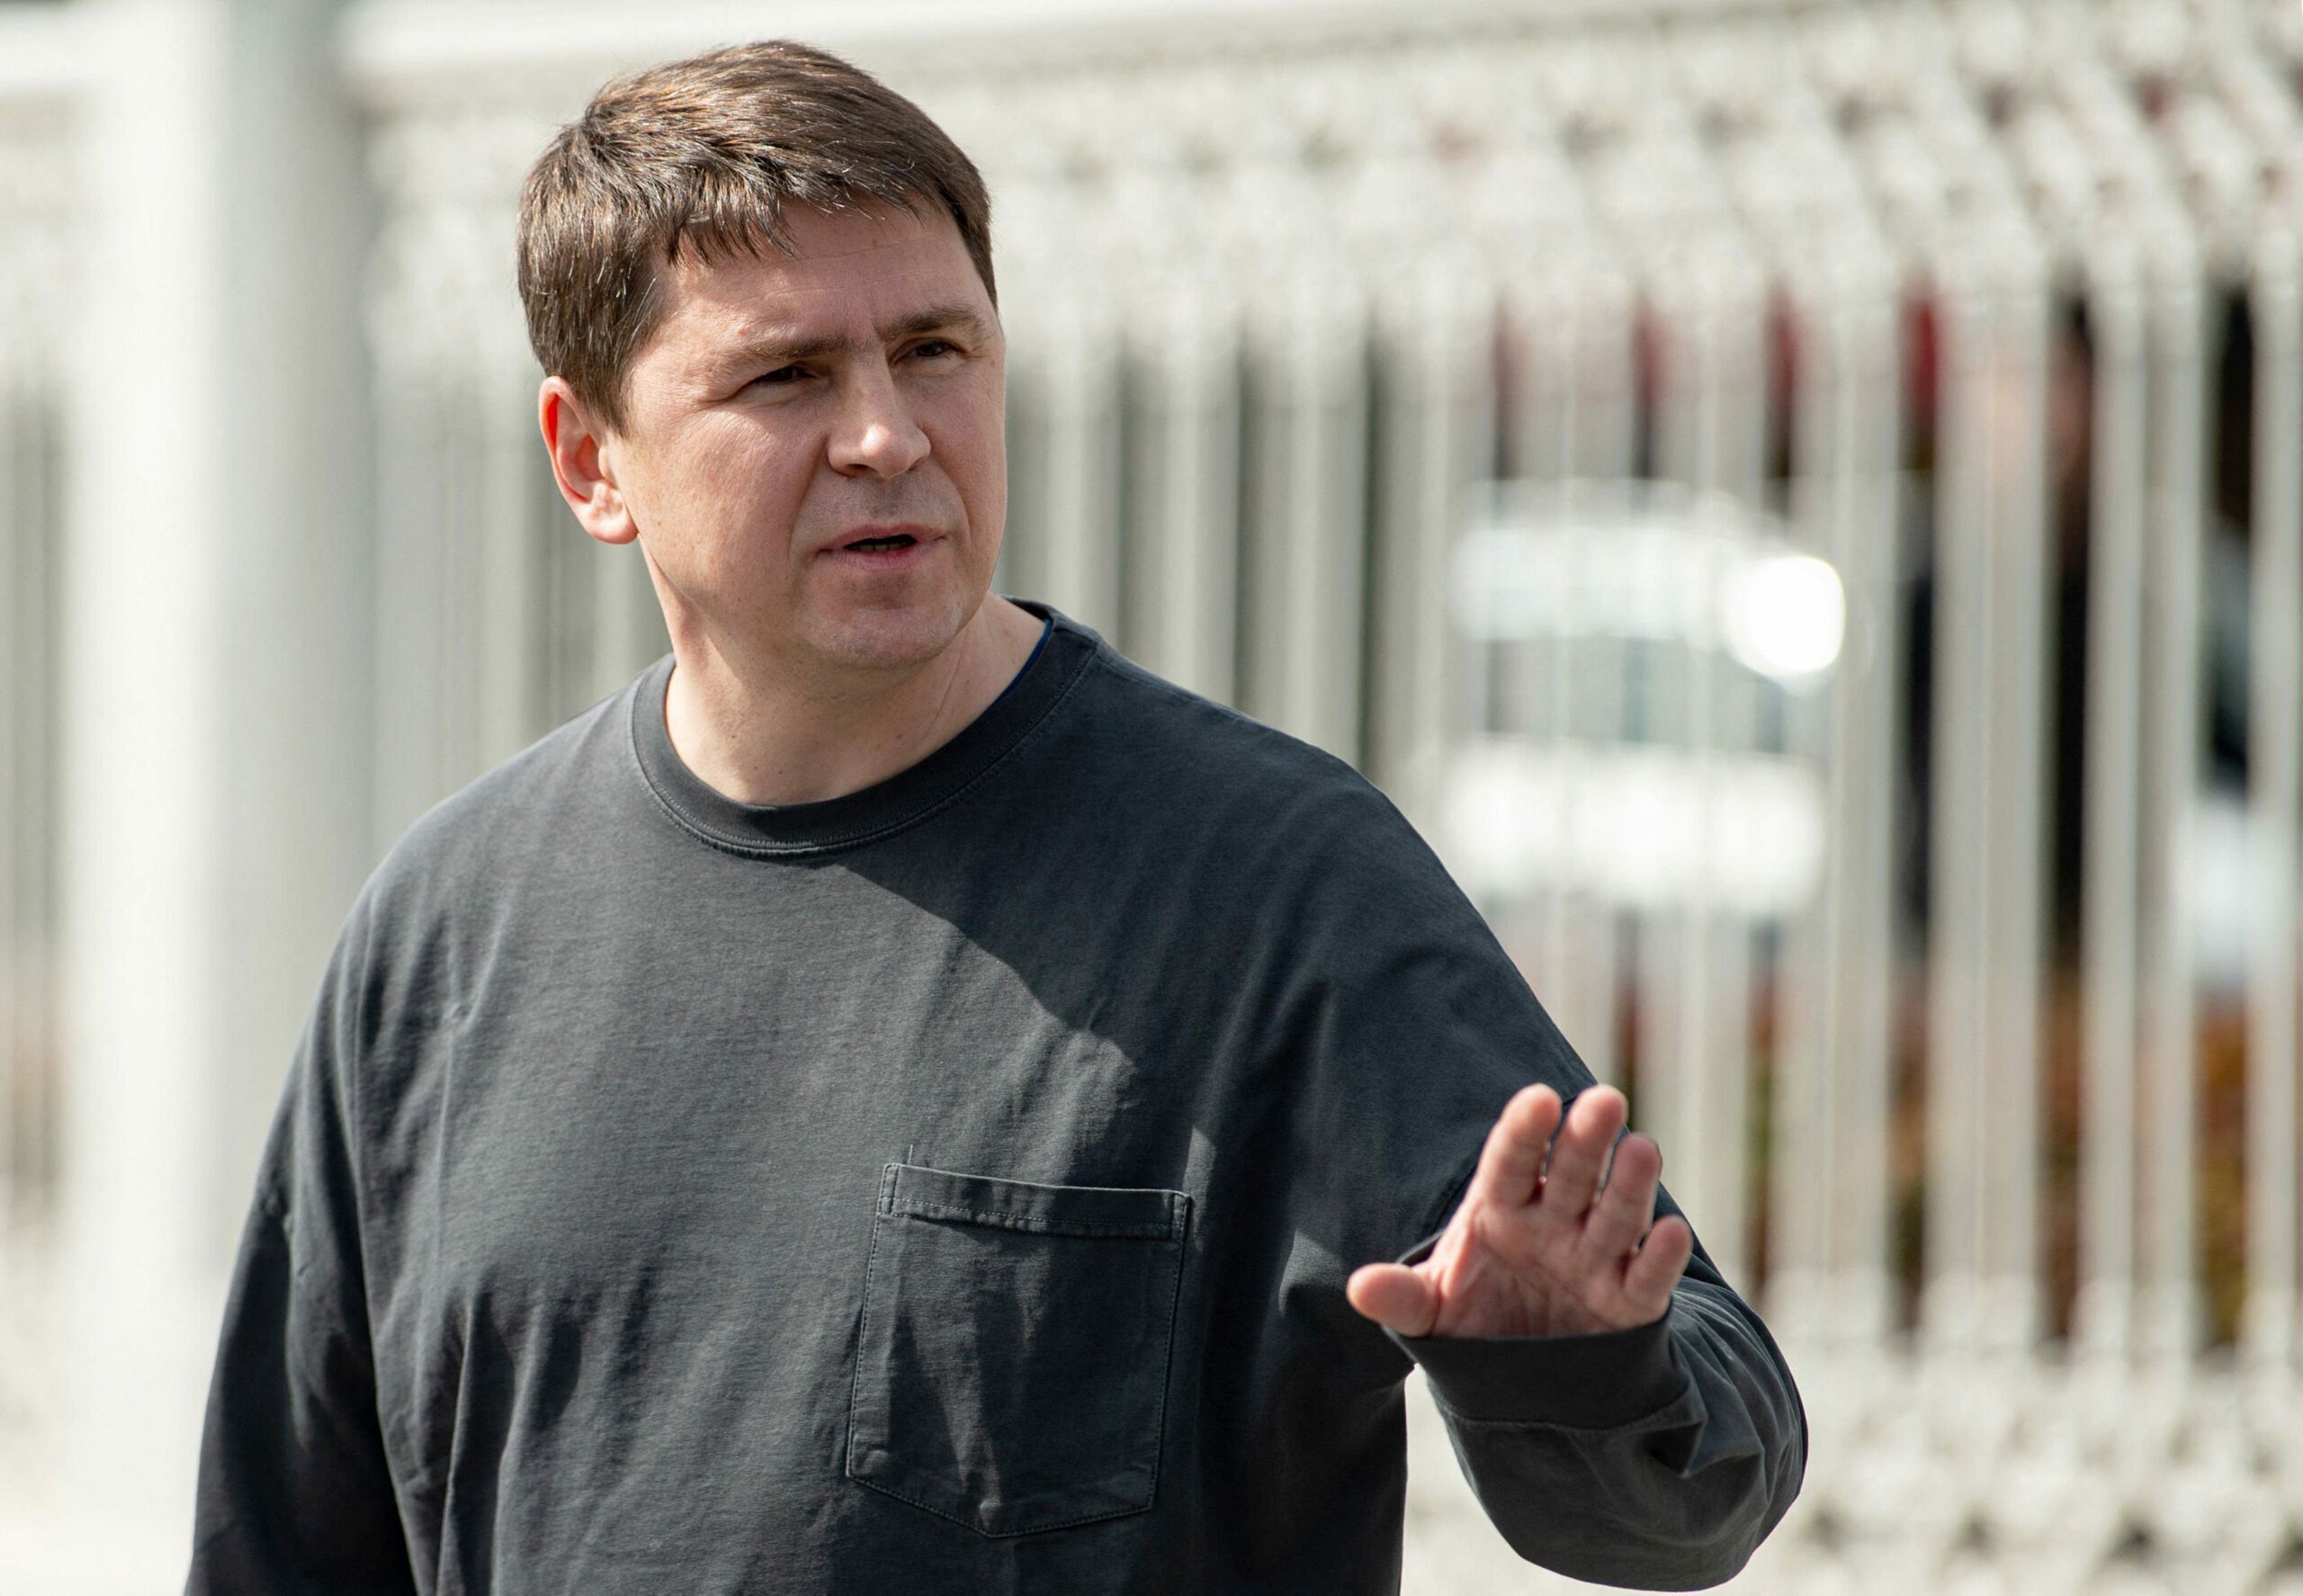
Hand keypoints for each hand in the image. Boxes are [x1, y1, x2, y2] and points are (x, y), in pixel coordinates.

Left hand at [1346, 1083, 1692, 1338]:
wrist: (1523, 1380)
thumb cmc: (1475, 1321)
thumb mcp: (1431, 1311)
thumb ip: (1402, 1297)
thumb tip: (1357, 1287)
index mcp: (1501, 1209)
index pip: (1511, 1162)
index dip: (1525, 1131)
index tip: (1538, 1099)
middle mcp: (1554, 1223)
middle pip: (1570, 1174)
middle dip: (1585, 1140)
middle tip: (1603, 1101)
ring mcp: (1595, 1259)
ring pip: (1616, 1214)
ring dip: (1629, 1184)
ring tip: (1641, 1149)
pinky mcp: (1629, 1305)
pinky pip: (1648, 1278)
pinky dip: (1662, 1258)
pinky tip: (1671, 1233)